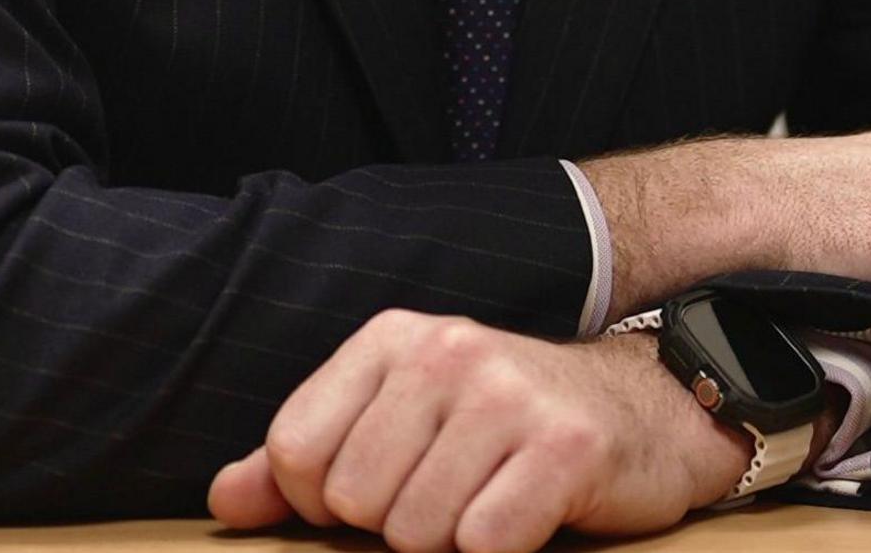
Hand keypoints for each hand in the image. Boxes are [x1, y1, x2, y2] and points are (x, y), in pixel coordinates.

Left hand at [208, 317, 749, 552]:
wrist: (645, 412)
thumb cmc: (506, 429)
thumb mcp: (399, 423)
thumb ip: (303, 463)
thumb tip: (224, 503)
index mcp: (392, 339)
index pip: (296, 454)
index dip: (328, 502)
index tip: (388, 484)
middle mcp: (447, 352)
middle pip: (355, 502)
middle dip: (397, 524)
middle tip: (454, 492)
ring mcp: (509, 396)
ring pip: (417, 534)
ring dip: (454, 541)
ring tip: (491, 501)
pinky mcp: (566, 448)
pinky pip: (485, 545)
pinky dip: (503, 548)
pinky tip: (530, 514)